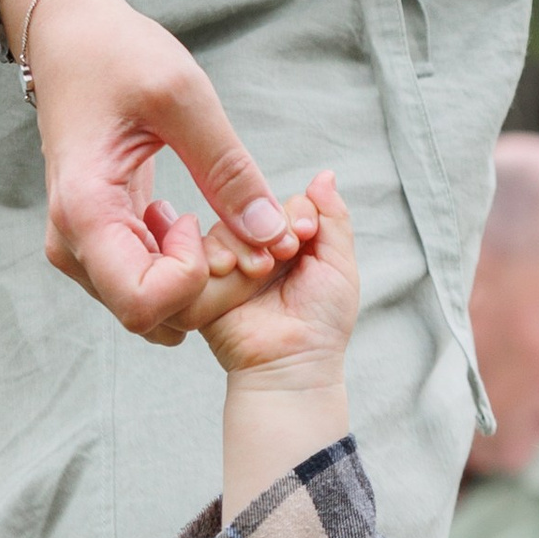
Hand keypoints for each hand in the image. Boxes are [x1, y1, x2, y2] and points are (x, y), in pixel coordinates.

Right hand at [8, 0, 304, 339]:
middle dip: (213, 287)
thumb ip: (228, 170)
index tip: (208, 223)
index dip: (195, 280)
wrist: (69, 37)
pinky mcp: (101, 239)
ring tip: (227, 223)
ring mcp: (84, 246)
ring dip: (204, 281)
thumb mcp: (184, 98)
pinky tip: (204, 222)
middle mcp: (75, 243)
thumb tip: (272, 234)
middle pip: (152, 316)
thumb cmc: (118, 55)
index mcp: (84, 211)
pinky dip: (188, 267)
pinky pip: (150, 281)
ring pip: (154, 307)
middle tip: (245, 232)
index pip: (144, 304)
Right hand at [181, 174, 357, 378]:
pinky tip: (230, 271)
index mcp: (291, 244)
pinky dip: (217, 257)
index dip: (294, 214)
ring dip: (244, 244)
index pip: (285, 204)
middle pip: (252, 209)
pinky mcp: (205, 282)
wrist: (292, 362)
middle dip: (268, 227)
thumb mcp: (339, 265)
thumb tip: (325, 175)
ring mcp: (231, 265)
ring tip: (258, 272)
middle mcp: (259, 250)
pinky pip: (199, 250)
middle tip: (282, 258)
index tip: (304, 237)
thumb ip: (333, 218)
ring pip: (225, 225)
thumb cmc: (322, 321)